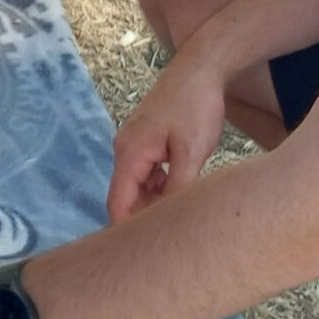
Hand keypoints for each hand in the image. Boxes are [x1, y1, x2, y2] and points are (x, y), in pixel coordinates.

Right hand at [106, 41, 232, 224]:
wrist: (201, 69)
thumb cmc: (196, 107)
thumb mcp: (191, 152)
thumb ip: (177, 188)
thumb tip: (167, 220)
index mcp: (129, 154)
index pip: (117, 204)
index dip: (129, 229)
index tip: (151, 249)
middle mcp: (125, 150)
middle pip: (127, 197)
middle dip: (145, 216)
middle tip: (173, 234)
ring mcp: (135, 144)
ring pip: (139, 186)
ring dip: (157, 200)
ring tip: (183, 214)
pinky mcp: (147, 140)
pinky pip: (148, 173)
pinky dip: (162, 185)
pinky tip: (184, 188)